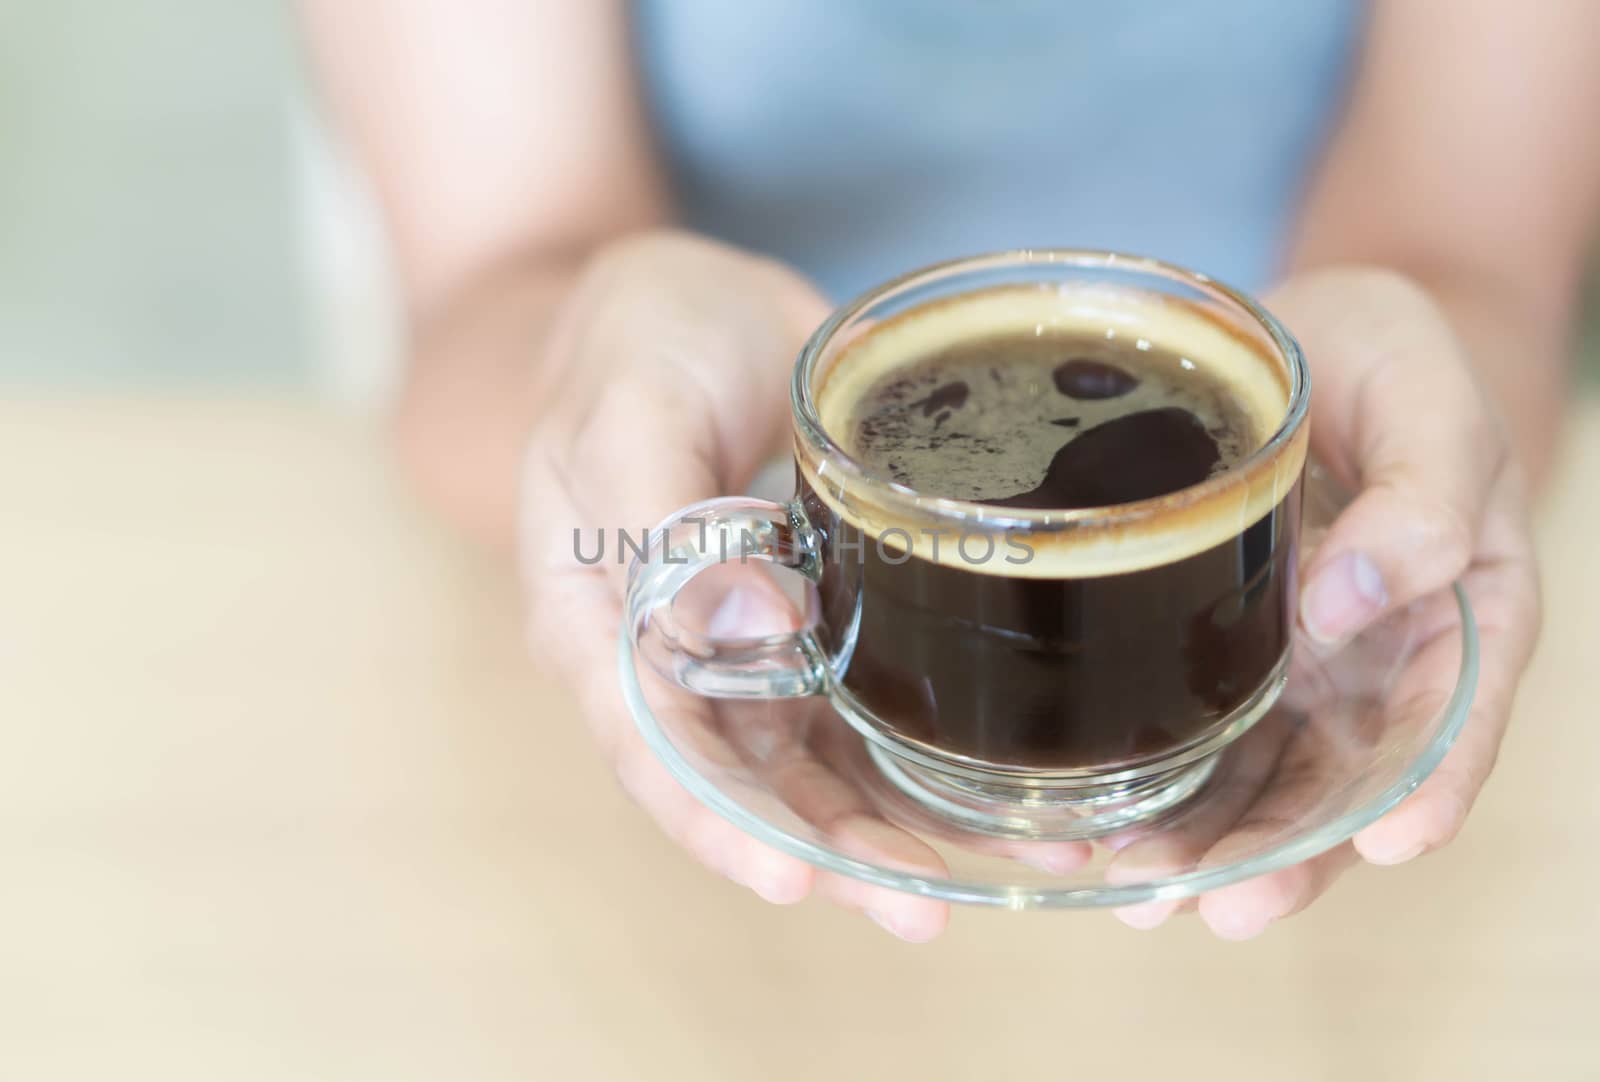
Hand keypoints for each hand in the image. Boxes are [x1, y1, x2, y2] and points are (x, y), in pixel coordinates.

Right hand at [517, 232, 957, 939]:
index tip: (797, 877)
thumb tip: (751, 631)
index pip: (651, 750)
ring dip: (906, 820)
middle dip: (835, 851)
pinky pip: (872, 706)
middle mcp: (673, 662)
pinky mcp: (818, 624)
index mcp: (595, 625)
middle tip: (924, 907)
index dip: (719, 823)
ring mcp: (750, 651)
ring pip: (823, 765)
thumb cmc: (634, 344)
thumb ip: (666, 522)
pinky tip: (1021, 785)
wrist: (690, 302)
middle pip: (748, 785)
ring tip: (1014, 863)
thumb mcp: (632, 411)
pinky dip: (937, 753)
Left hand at [1113, 266, 1541, 936]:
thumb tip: (1358, 599)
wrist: (1303, 336)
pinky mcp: (1214, 650)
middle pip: (1338, 781)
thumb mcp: (1430, 400)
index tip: (1384, 846)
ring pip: (1256, 777)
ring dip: (1203, 843)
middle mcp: (1373, 662)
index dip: (1424, 791)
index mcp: (1457, 613)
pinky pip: (1191, 731)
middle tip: (1211, 903)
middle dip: (1281, 852)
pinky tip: (1090, 824)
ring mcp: (1291, 665)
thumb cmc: (1390, 359)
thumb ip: (1422, 496)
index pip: (1453, 722)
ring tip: (1138, 884)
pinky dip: (1151, 783)